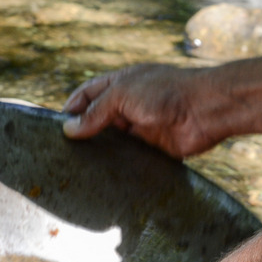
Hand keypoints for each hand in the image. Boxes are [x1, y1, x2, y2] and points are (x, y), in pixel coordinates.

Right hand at [61, 64, 221, 158]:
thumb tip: (69, 129)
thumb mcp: (123, 95)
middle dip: (83, 134)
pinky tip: (106, 177)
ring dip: (101, 153)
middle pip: (99, 121)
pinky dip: (121, 166)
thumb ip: (96, 112)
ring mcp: (141, 127)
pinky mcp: (153, 148)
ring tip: (79, 169)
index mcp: (120, 84)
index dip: (72, 109)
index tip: (56, 128)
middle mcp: (129, 106)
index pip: (88, 95)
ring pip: (114, 142)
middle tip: (63, 153)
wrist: (206, 109)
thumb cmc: (165, 92)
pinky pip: (132, 159)